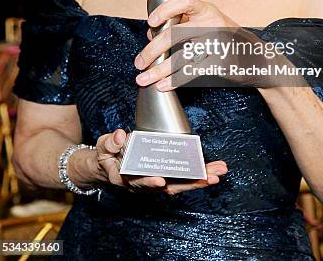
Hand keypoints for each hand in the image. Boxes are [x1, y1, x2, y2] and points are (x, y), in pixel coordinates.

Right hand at [91, 128, 227, 194]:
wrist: (109, 164)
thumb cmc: (107, 155)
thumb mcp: (104, 145)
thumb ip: (111, 142)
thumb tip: (120, 135)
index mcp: (126, 177)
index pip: (138, 181)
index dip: (148, 182)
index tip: (159, 180)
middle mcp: (144, 183)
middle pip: (168, 187)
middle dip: (190, 183)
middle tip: (210, 178)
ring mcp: (156, 181)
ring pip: (179, 184)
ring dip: (199, 180)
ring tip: (218, 173)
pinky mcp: (164, 176)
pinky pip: (181, 179)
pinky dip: (197, 175)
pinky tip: (212, 170)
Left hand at [134, 0, 285, 89]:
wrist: (254, 58)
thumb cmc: (224, 39)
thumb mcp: (207, 23)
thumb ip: (182, 24)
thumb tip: (152, 34)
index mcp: (206, 10)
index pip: (183, 1)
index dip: (165, 10)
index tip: (151, 23)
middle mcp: (211, 23)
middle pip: (174, 34)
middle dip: (152, 51)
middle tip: (139, 62)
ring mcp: (216, 44)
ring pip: (180, 57)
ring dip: (158, 70)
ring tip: (145, 79)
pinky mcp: (220, 63)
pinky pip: (191, 72)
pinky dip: (174, 81)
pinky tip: (164, 85)